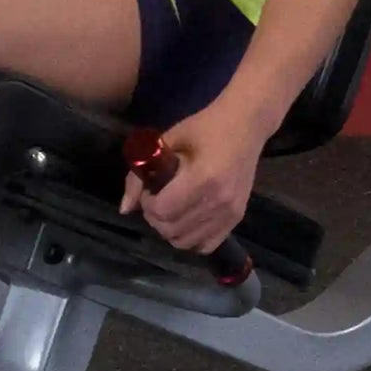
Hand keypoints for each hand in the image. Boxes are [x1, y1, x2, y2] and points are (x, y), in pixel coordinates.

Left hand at [118, 98, 264, 254]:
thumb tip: (124, 209)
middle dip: (155, 217)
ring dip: (170, 229)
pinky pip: (206, 245)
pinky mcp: (238, 218)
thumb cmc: (205, 127)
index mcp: (203, 178)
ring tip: (170, 209)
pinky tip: (186, 220)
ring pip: (186, 241)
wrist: (245, 124)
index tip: (149, 189)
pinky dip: (191, 238)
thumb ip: (139, 175)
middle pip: (172, 229)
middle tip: (156, 199)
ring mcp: (231, 213)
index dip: (147, 203)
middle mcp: (219, 201)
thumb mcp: (167, 142)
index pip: (163, 210)